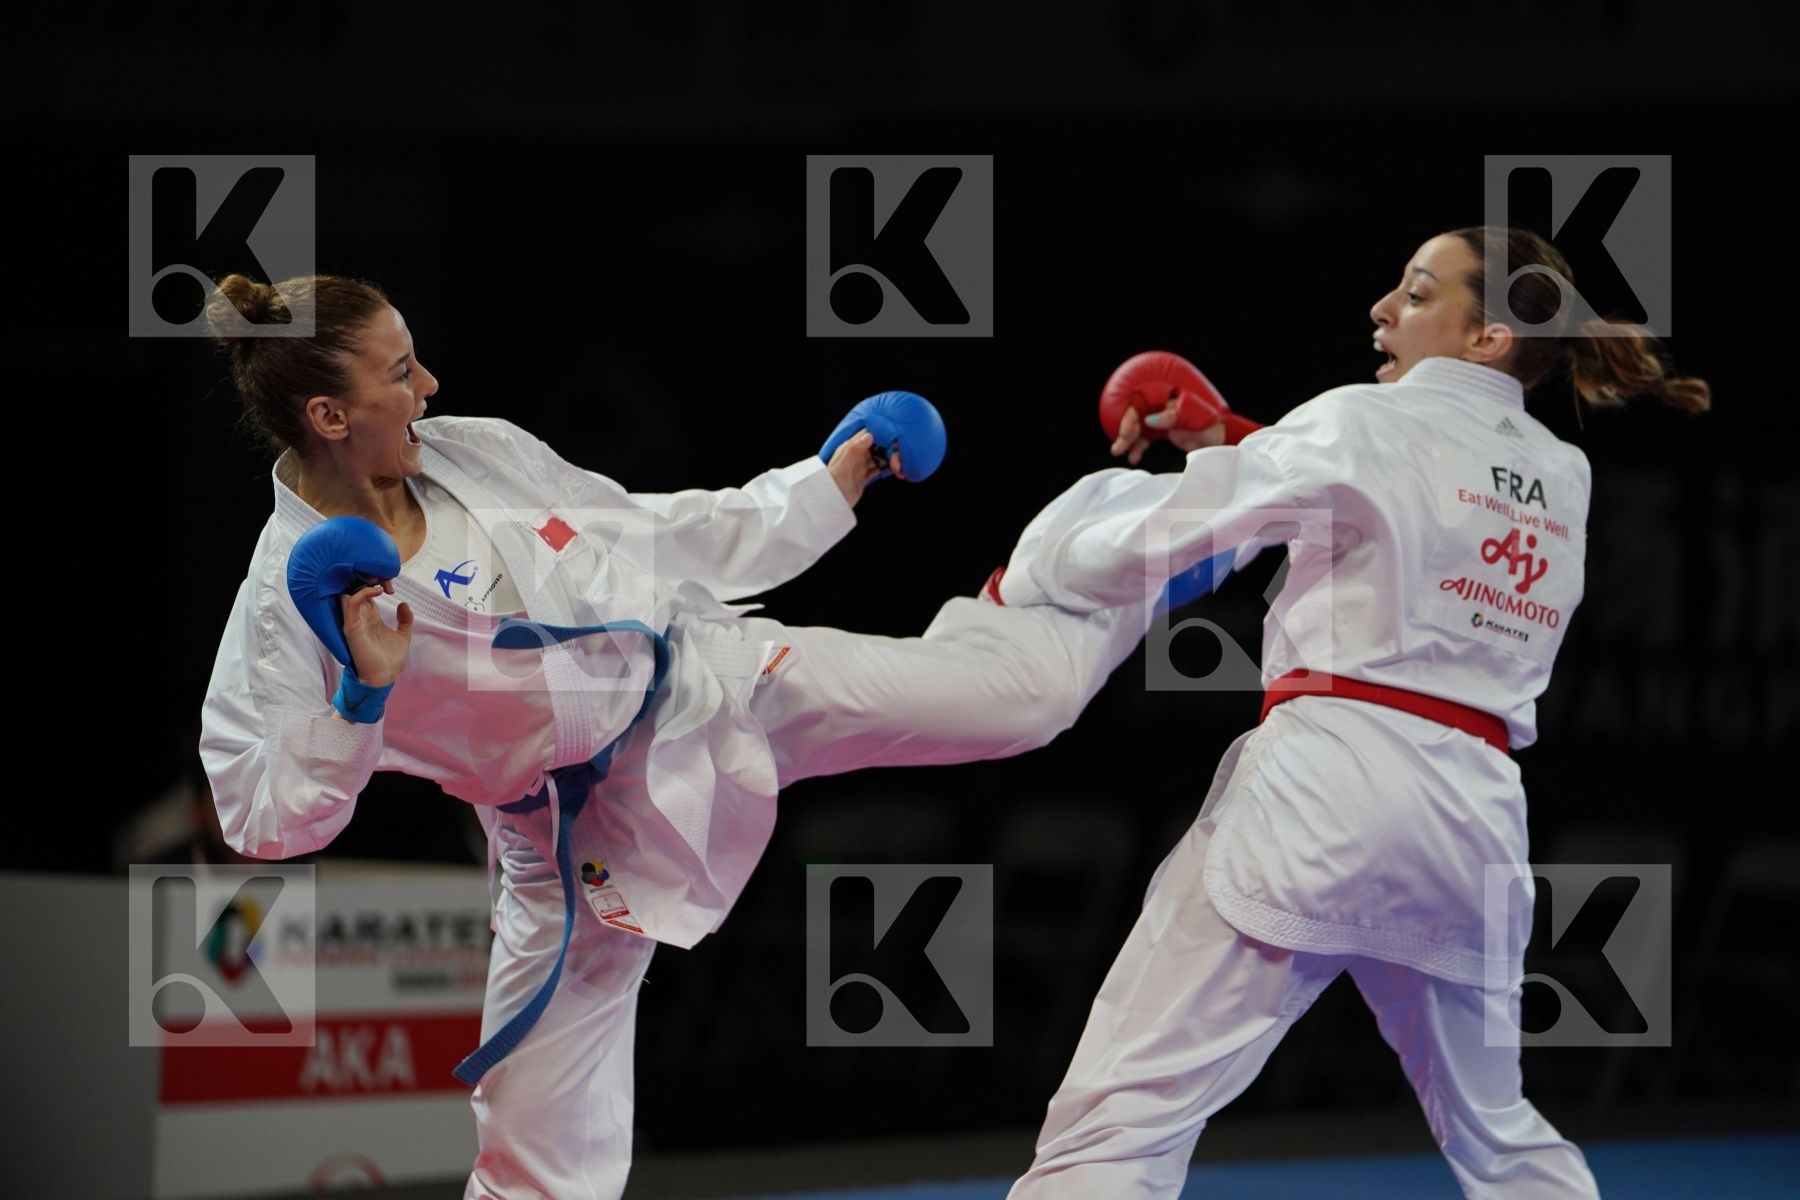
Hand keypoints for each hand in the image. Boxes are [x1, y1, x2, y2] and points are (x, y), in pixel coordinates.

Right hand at [340, 580, 413, 685]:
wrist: (384, 678)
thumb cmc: (391, 660)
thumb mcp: (403, 636)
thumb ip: (405, 619)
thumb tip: (404, 603)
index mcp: (370, 618)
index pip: (366, 594)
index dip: (376, 584)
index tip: (389, 581)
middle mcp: (360, 618)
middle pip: (355, 591)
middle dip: (367, 579)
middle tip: (382, 576)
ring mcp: (354, 622)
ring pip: (350, 594)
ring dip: (363, 584)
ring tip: (379, 580)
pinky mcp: (352, 628)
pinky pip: (351, 605)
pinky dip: (363, 594)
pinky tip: (377, 591)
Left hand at [827, 429, 902, 507]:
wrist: (829, 506)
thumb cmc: (831, 486)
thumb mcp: (842, 467)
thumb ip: (854, 450)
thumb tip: (869, 435)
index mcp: (848, 448)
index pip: (867, 435)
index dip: (880, 434)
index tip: (894, 436)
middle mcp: (855, 455)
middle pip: (875, 446)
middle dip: (888, 449)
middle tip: (898, 458)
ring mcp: (860, 466)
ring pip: (878, 457)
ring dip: (889, 459)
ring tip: (898, 465)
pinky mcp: (863, 477)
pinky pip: (877, 468)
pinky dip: (886, 469)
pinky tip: (894, 470)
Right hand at [1109, 401, 1225, 464]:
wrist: (1217, 437)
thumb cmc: (1207, 421)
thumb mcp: (1190, 416)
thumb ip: (1169, 417)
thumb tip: (1148, 421)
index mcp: (1164, 399)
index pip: (1141, 406)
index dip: (1130, 419)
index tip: (1126, 433)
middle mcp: (1158, 408)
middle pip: (1136, 419)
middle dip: (1126, 434)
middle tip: (1119, 448)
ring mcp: (1159, 421)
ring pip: (1138, 431)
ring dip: (1129, 442)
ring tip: (1121, 453)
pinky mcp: (1161, 433)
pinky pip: (1144, 440)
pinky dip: (1138, 448)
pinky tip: (1134, 457)